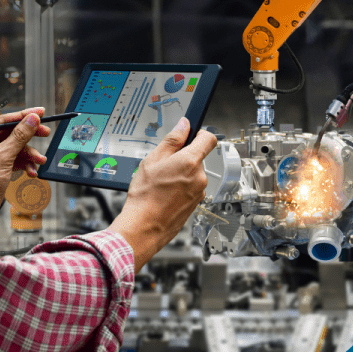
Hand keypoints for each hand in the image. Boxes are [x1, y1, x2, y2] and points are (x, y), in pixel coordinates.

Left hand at [0, 107, 50, 226]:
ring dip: (29, 155)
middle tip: (46, 133)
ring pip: (17, 148)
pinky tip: (31, 171)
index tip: (40, 112)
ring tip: (39, 161)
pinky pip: (16, 159)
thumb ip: (20, 136)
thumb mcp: (3, 156)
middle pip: (13, 133)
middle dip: (30, 137)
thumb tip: (32, 119)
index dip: (24, 116)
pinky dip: (25, 164)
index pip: (5, 120)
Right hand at [109, 118, 216, 271]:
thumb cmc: (145, 196)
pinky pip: (191, 189)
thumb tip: (183, 125)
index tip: (191, 135)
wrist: (144, 226)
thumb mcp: (152, 160)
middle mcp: (199, 177)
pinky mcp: (196, 203)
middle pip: (197, 158)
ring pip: (193, 174)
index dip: (200, 134)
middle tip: (164, 166)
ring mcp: (199, 192)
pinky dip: (181, 188)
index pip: (209, 139)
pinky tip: (165, 194)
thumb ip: (172, 140)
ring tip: (162, 183)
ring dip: (181, 175)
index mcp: (190, 162)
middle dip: (183, 158)